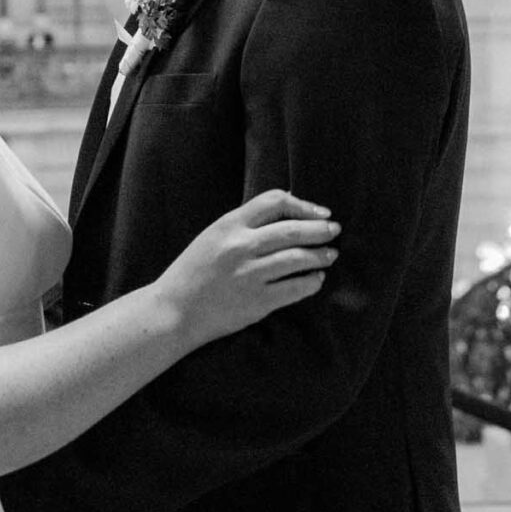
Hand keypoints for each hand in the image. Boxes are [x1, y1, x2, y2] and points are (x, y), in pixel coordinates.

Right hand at [160, 189, 339, 348]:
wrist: (175, 310)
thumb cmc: (193, 270)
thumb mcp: (213, 235)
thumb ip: (243, 224)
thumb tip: (285, 212)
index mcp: (229, 224)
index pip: (274, 201)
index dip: (303, 205)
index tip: (319, 211)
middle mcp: (241, 246)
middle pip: (292, 230)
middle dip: (320, 229)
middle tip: (335, 230)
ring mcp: (250, 274)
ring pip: (298, 258)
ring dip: (320, 255)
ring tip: (331, 254)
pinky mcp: (257, 302)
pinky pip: (295, 288)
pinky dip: (311, 282)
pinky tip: (317, 279)